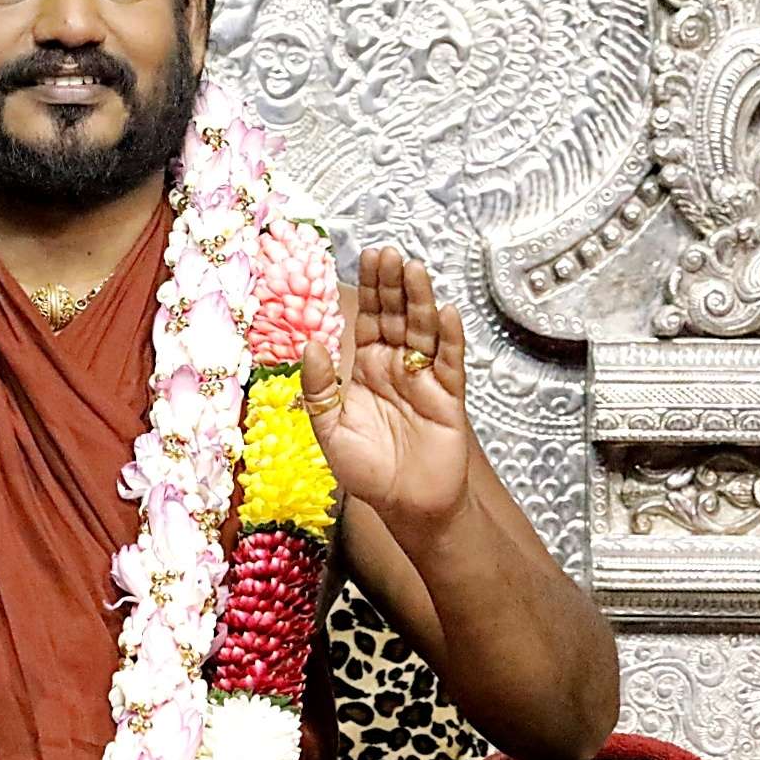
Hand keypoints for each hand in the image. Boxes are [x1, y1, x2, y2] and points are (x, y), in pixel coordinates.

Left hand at [298, 247, 470, 527]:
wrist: (407, 507)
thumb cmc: (368, 472)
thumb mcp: (330, 430)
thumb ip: (320, 389)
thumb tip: (310, 344)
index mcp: (366, 370)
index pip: (367, 320)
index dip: (368, 290)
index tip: (367, 259)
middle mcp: (396, 367)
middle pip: (395, 316)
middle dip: (392, 285)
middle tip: (388, 253)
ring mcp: (424, 379)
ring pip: (423, 331)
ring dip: (420, 300)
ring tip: (415, 270)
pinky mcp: (448, 397)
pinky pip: (449, 362)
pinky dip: (449, 338)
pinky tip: (446, 313)